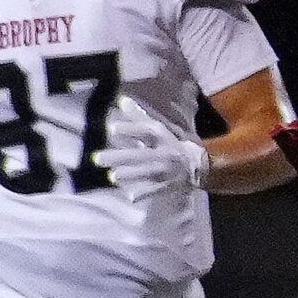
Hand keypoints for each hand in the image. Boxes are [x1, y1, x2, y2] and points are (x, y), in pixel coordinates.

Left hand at [93, 98, 208, 201]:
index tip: (112, 128)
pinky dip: (145, 194)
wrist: (200, 165)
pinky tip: (130, 197)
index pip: (146, 131)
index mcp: (162, 137)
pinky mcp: (168, 185)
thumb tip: (121, 100)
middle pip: (141, 154)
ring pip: (148, 173)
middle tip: (96, 159)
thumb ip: (139, 117)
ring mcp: (166, 170)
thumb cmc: (172, 144)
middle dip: (120, 157)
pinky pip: (156, 190)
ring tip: (113, 176)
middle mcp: (164, 152)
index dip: (131, 129)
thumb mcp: (159, 129)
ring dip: (132, 174)